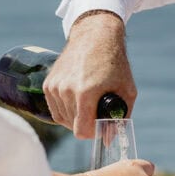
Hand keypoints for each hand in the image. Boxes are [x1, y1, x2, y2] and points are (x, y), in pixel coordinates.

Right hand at [43, 11, 136, 138]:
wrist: (95, 36)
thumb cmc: (114, 64)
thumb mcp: (126, 91)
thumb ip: (120, 118)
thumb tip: (108, 140)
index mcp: (85, 93)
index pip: (81, 131)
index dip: (93, 133)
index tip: (102, 124)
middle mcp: (66, 90)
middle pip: (73, 126)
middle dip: (87, 123)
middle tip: (98, 109)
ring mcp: (54, 86)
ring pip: (63, 119)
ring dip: (76, 117)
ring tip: (89, 102)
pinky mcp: (48, 84)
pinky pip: (55, 109)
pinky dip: (66, 109)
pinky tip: (78, 98)